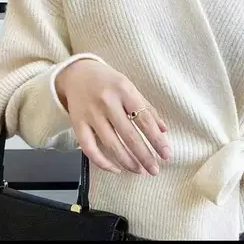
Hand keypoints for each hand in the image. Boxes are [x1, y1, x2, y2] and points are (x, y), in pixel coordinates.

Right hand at [55, 59, 169, 175]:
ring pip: (111, 144)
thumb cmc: (109, 81)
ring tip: (140, 171)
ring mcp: (91, 114)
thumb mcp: (130, 88)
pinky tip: (116, 169)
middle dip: (144, 156)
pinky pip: (89, 148)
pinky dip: (102, 162)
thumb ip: (147, 108)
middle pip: (129, 135)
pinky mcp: (77, 123)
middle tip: (154, 170)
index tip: (166, 155)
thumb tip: (163, 130)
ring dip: (127, 161)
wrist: (77, 73)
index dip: (156, 139)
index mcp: (124, 90)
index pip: (144, 119)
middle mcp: (107, 102)